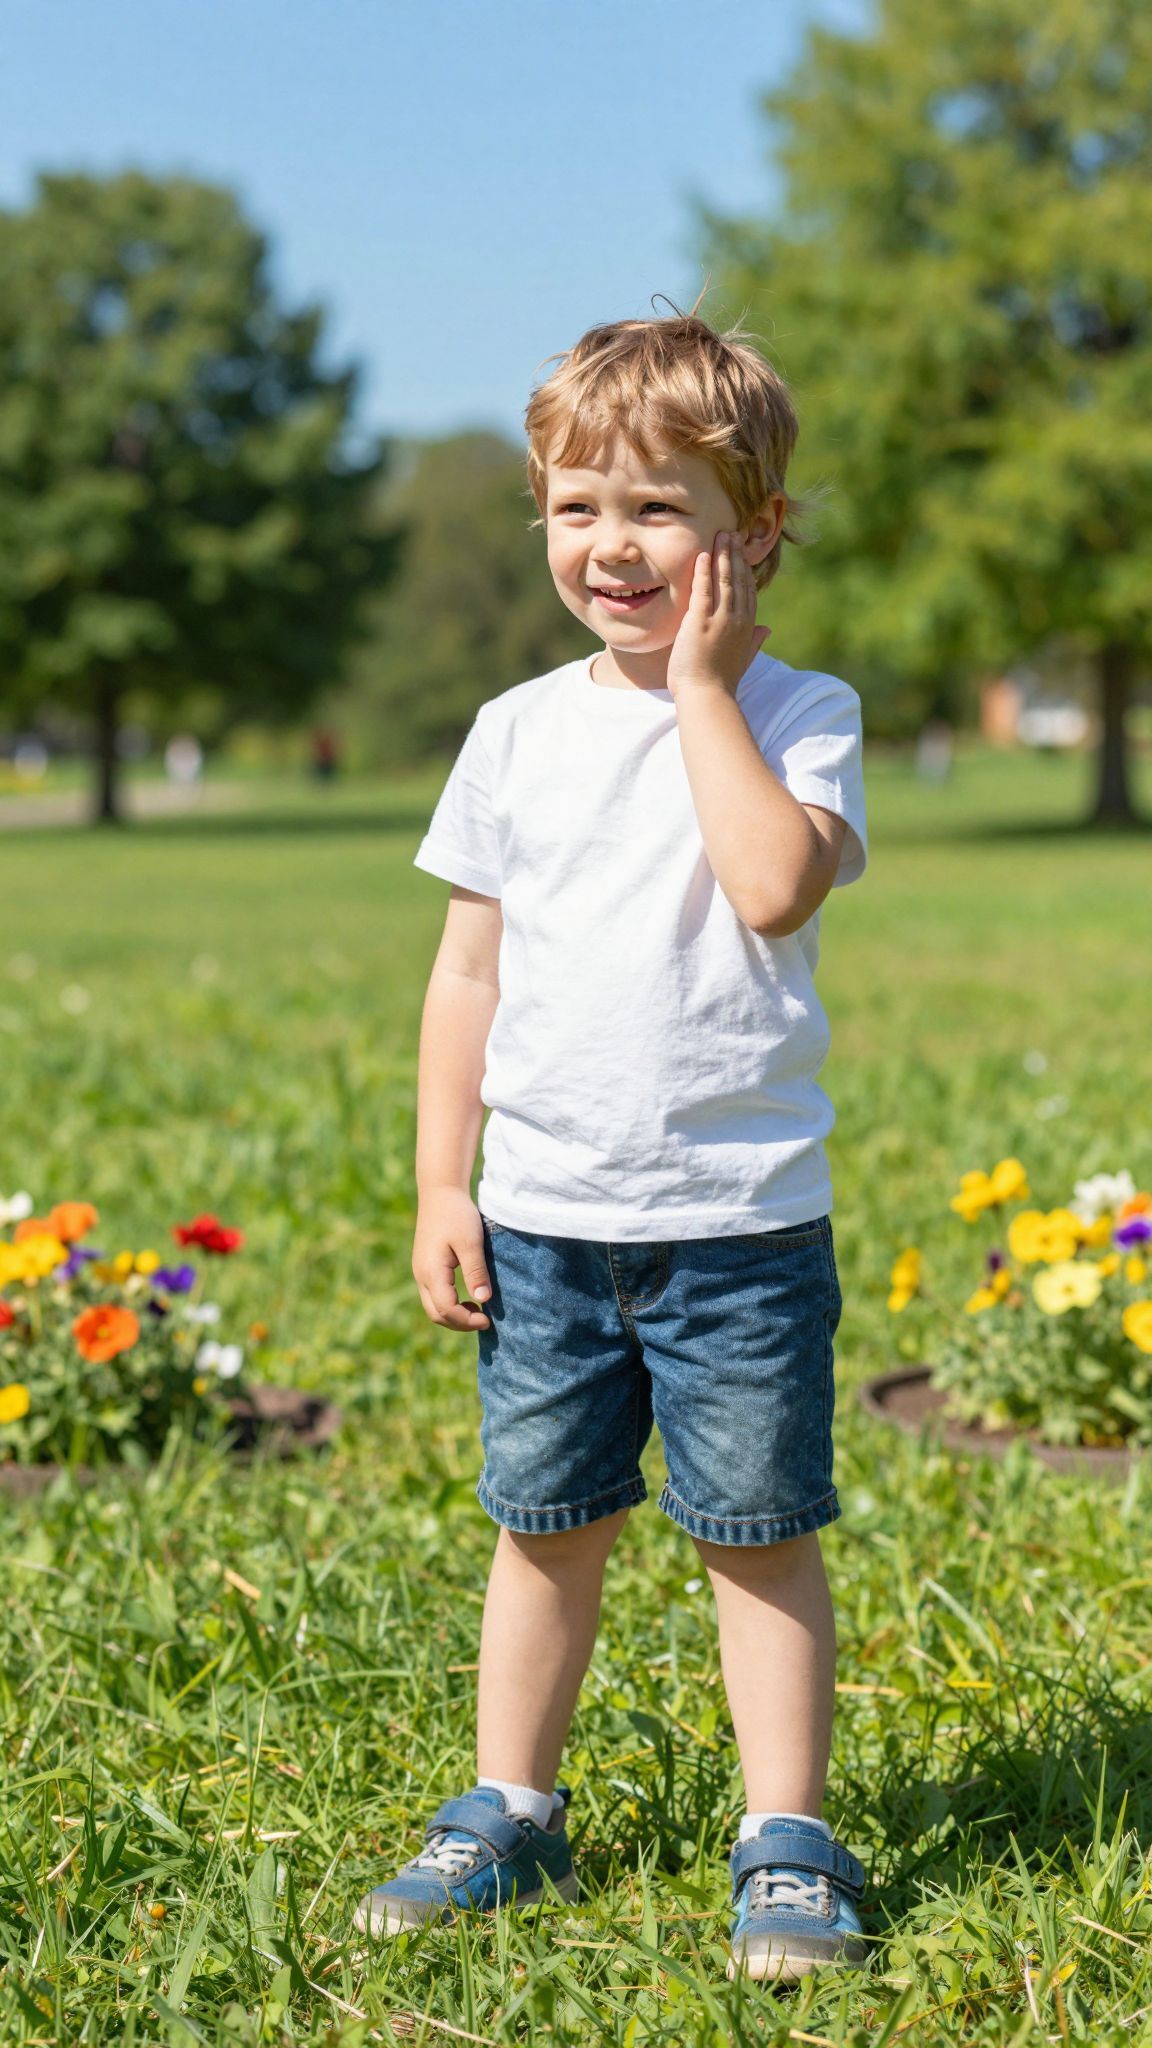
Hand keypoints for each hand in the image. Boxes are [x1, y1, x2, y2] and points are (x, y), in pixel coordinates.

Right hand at [412, 1187, 492, 1330]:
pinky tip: (468, 1298)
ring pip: (433, 1308)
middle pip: (436, 1314)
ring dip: (454, 1315)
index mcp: (431, 1272)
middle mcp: (421, 1276)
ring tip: (478, 1311)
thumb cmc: (457, 1214)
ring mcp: (421, 1272)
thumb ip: (475, 1272)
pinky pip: (434, 1296)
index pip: (446, 1310)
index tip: (489, 1319)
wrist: (440, 1192)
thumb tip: (483, 1300)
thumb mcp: (470, 1242)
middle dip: (460, 1323)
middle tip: (485, 1320)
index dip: (467, 1320)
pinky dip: (449, 1305)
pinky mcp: (425, 1267)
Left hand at [666, 531, 770, 699]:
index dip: (745, 569)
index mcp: (748, 627)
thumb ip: (755, 641)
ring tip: (720, 536)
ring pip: (725, 579)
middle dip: (735, 554)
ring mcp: (720, 619)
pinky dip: (704, 571)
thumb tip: (767, 629)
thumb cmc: (721, 682)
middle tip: (731, 533)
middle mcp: (737, 619)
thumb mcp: (743, 659)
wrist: (707, 697)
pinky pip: (703, 590)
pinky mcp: (700, 622)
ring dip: (722, 555)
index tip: (741, 551)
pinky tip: (702, 555)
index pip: (748, 590)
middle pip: (739, 579)